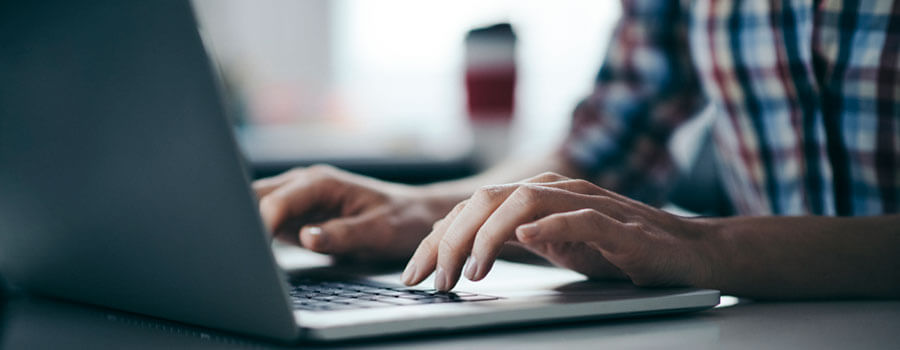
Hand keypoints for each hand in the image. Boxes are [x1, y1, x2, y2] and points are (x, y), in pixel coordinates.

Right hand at [253, 165, 451, 261]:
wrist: (414, 214)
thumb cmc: (401, 219)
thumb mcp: (378, 231)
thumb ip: (342, 234)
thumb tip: (308, 238)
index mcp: (321, 183)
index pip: (276, 201)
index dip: (259, 224)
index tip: (253, 249)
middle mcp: (304, 184)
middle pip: (254, 197)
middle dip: (241, 221)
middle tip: (238, 255)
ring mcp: (297, 198)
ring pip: (255, 206)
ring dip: (246, 227)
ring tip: (241, 257)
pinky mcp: (296, 215)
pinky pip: (266, 220)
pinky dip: (256, 235)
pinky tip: (254, 255)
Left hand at [401, 172, 713, 290]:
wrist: (686, 252)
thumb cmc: (620, 249)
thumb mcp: (555, 245)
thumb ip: (515, 239)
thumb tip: (465, 247)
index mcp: (537, 195)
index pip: (473, 208)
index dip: (438, 239)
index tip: (416, 273)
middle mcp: (557, 190)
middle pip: (486, 200)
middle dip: (450, 240)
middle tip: (433, 279)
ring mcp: (588, 203)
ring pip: (522, 201)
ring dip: (487, 237)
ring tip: (470, 271)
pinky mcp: (619, 225)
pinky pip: (580, 217)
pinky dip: (549, 226)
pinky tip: (525, 239)